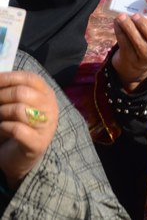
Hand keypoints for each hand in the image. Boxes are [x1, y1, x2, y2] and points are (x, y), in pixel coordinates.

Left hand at [0, 71, 58, 189]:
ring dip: (1, 113)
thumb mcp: (17, 105)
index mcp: (46, 94)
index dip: (8, 78)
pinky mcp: (38, 143)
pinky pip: (17, 129)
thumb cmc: (16, 127)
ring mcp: (47, 126)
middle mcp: (50, 107)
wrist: (20, 159)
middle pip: (21, 92)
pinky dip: (4, 128)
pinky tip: (3, 130)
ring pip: (18, 110)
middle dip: (1, 97)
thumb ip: (11, 92)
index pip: (30, 78)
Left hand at [111, 0, 146, 90]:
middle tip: (135, 15)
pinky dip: (120, 33)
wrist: (138, 64)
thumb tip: (136, 2)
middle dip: (145, 26)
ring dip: (129, 28)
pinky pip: (126, 45)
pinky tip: (116, 23)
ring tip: (121, 16)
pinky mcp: (133, 60)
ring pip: (139, 43)